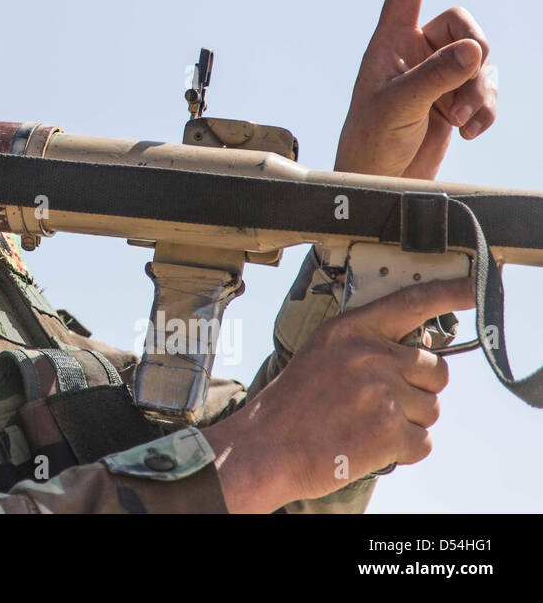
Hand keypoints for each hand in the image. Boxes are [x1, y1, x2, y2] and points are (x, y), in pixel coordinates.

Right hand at [203, 276, 473, 512]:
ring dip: (408, 423)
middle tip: (379, 403)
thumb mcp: (322, 356)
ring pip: (432, 409)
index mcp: (349, 330)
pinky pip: (423, 442)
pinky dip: (402, 451)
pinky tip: (369, 445)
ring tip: (366, 424)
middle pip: (436, 371)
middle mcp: (368, 355)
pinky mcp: (389, 430)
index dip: (449, 294)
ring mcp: (380, 392)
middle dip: (418, 391)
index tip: (474, 289)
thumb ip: (366, 347)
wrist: (265, 447)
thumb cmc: (292, 406)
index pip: (410, 303)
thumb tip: (418, 355)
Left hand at [334, 0, 495, 179]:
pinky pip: (488, 86)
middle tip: (459, 96)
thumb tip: (474, 51)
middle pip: (463, 25)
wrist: (381, 180)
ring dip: (478, 91)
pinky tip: (468, 130)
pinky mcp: (456, 97)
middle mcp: (415, 51)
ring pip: (481, 59)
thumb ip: (434, 77)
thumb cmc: (371, 140)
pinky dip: (485, 108)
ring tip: (459, 120)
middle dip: (472, 57)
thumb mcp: (398, 105)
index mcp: (389, 43)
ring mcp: (438, 73)